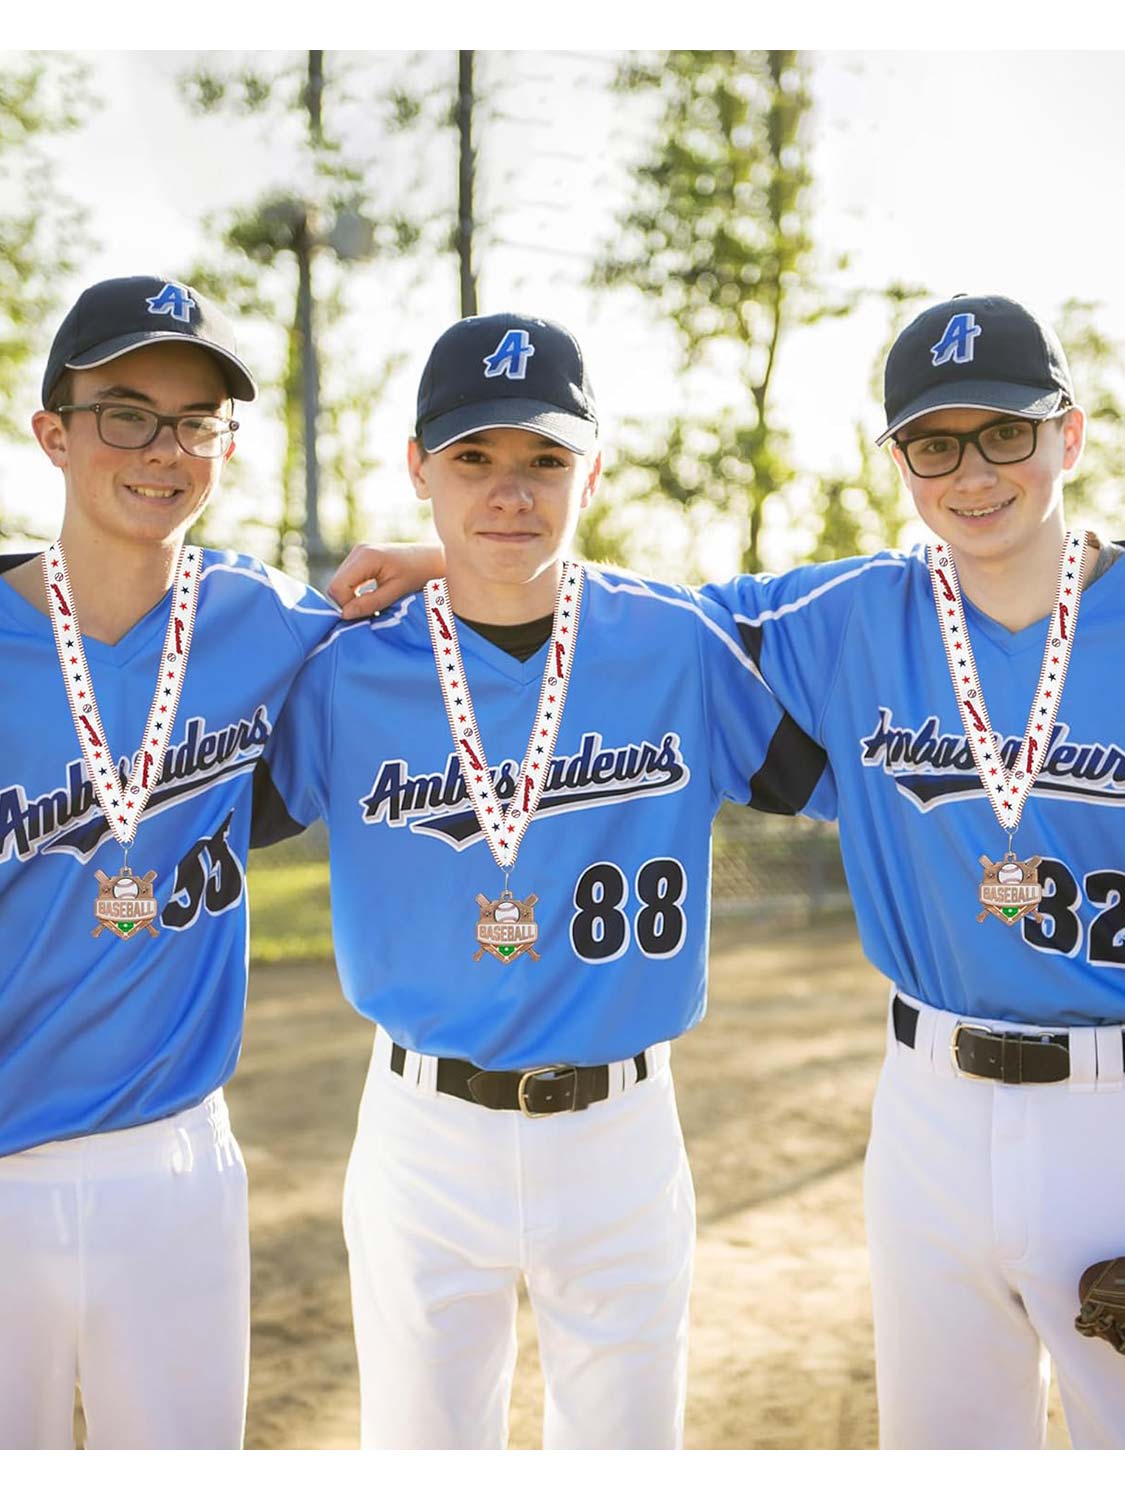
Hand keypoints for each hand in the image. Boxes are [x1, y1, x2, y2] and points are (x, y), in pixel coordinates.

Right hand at [329, 542, 445, 618]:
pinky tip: (370, 597)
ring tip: (373, 606)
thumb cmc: (418, 574)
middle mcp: (358, 551)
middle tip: (369, 613)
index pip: (338, 587)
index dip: (346, 605)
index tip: (365, 615)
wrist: (431, 559)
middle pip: (335, 585)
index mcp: (365, 557)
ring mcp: (358, 553)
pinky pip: (347, 579)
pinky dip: (355, 592)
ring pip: (340, 583)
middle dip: (348, 603)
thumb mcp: (396, 592)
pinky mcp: (361, 557)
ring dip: (351, 598)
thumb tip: (345, 615)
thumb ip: (370, 603)